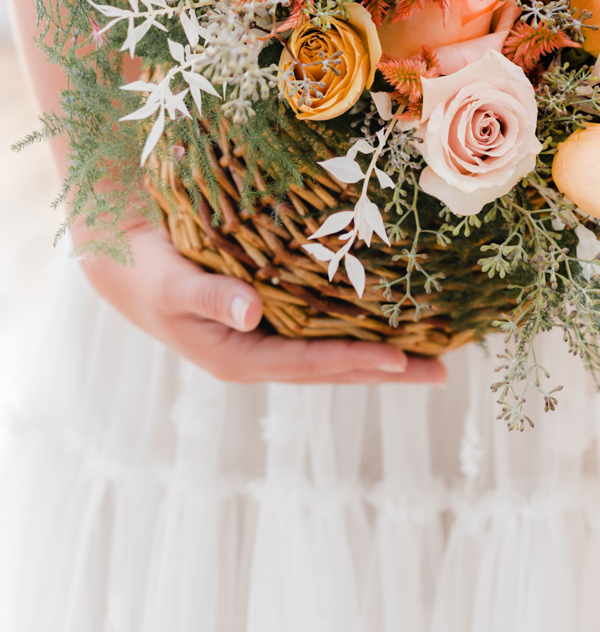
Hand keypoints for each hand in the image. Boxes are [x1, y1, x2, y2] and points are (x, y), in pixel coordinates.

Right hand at [77, 224, 447, 385]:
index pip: (310, 364)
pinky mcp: (269, 319)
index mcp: (236, 357)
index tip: (402, 359)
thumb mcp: (171, 284)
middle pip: (333, 369)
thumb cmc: (146, 271)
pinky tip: (388, 320)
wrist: (125, 260)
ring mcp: (265, 340)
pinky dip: (357, 329)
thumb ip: (210, 298)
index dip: (357, 361)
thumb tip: (252, 313)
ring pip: (333, 353)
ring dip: (380, 354)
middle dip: (387, 370)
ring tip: (431, 355)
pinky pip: (322, 329)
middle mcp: (257, 355)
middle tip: (442, 372)